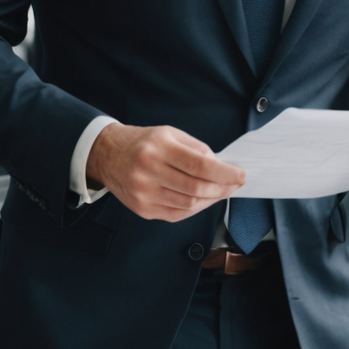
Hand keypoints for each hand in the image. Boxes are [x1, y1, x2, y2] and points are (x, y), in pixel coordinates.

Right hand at [87, 123, 245, 221]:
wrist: (108, 155)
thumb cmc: (143, 143)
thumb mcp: (170, 134)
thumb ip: (198, 150)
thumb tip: (223, 168)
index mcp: (158, 148)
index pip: (200, 165)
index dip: (225, 173)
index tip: (240, 175)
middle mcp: (148, 171)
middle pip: (196, 188)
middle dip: (222, 188)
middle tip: (235, 185)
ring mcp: (143, 193)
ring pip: (189, 204)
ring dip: (211, 200)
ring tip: (221, 192)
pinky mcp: (142, 209)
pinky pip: (177, 214)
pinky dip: (195, 208)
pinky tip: (203, 200)